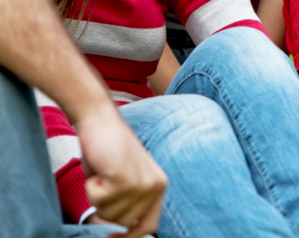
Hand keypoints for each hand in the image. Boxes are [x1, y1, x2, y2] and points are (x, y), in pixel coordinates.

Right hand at [75, 103, 166, 237]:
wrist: (100, 121)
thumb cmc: (107, 152)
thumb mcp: (124, 181)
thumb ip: (128, 203)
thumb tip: (120, 232)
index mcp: (159, 186)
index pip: (149, 225)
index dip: (129, 237)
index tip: (110, 237)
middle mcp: (155, 186)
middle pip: (121, 222)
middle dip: (104, 207)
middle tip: (103, 183)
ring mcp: (142, 184)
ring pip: (107, 213)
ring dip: (96, 196)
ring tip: (103, 173)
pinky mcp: (125, 179)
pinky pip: (97, 200)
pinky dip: (91, 187)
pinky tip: (100, 169)